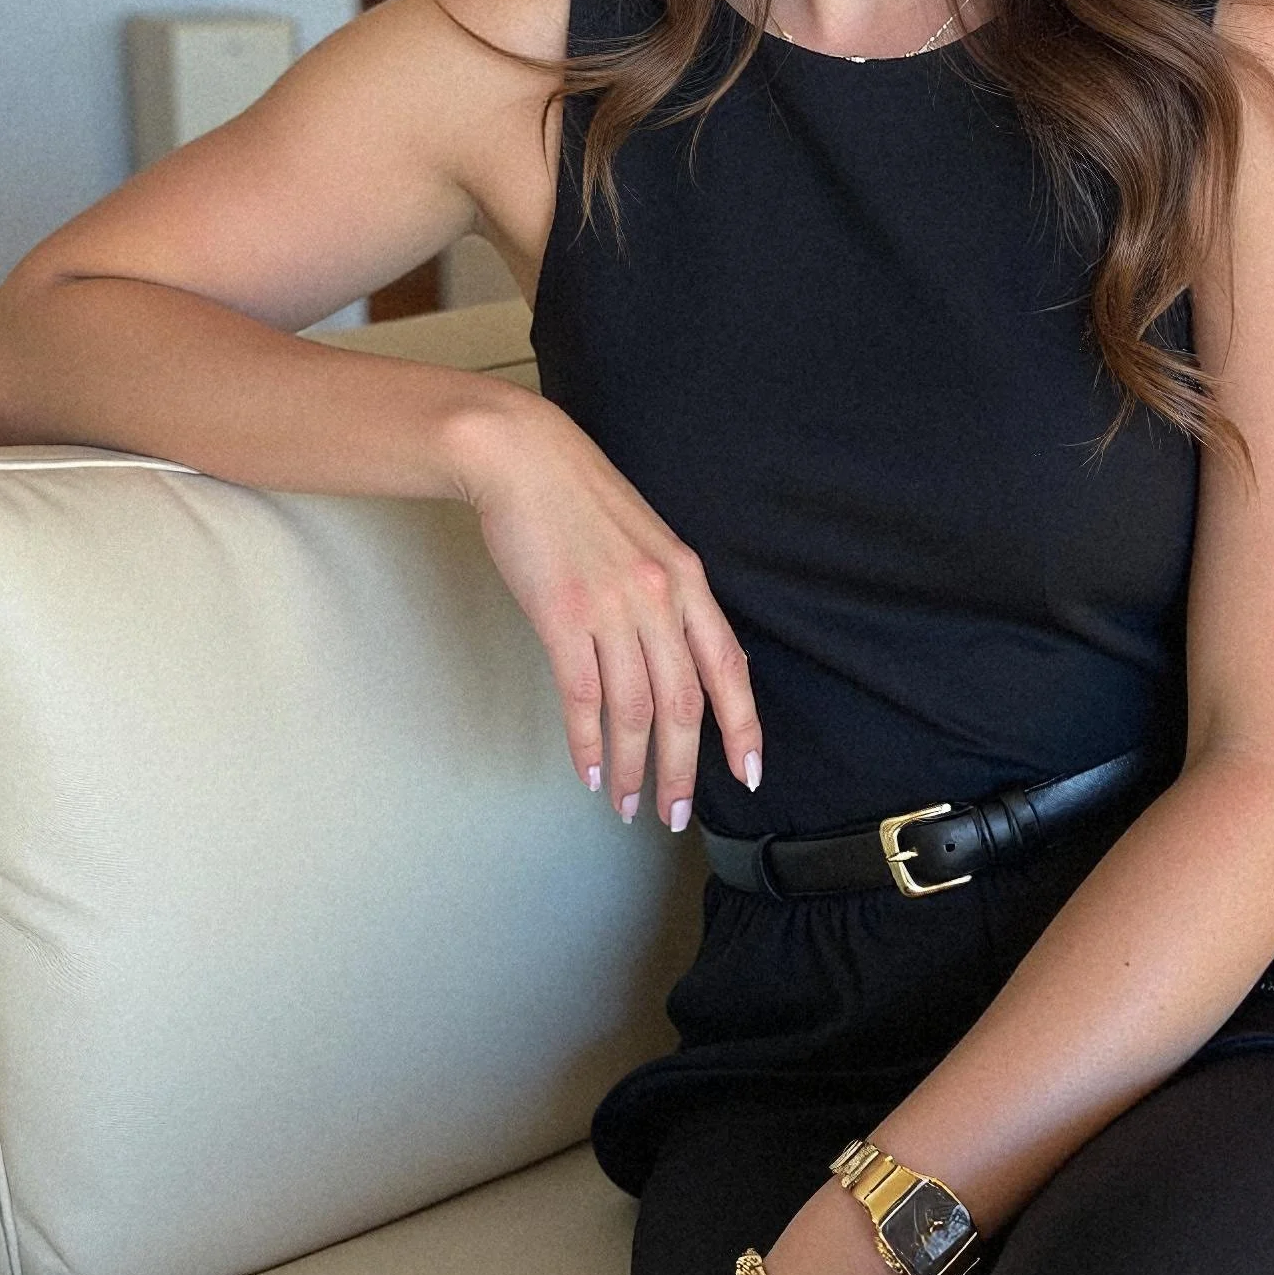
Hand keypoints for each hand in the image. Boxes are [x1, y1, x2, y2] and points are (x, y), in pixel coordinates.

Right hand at [447, 394, 761, 824]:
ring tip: (628, 804)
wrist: (524, 459)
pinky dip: (587, 744)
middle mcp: (659, 597)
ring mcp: (611, 608)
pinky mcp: (562, 618)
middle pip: (682, 704)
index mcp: (688, 578)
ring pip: (632, 711)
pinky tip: (589, 772)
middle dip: (683, 768)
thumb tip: (684, 663)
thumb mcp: (648, 543)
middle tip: (676, 814)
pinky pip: (582, 699)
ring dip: (631, 767)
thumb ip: (670, 599)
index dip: (743, 726)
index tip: (749, 774)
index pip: (728, 667)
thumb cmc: (582, 501)